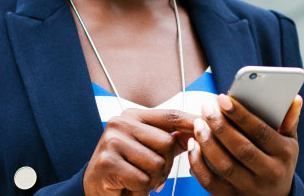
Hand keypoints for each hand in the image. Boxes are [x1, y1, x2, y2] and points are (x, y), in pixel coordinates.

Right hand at [82, 108, 196, 195]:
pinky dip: (139, 191)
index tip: (209, 123)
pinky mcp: (107, 162)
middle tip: (147, 174)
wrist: (93, 189)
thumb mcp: (148, 149)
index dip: (191, 122)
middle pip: (167, 143)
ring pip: (156, 164)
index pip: (170, 115)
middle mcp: (121, 123)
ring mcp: (112, 141)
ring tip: (135, 180)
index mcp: (133, 116)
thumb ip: (171, 140)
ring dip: (151, 181)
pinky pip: (142, 179)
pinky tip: (127, 188)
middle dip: (164, 166)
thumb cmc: (125, 169)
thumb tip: (199, 131)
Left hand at [188, 94, 301, 195]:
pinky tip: (194, 145)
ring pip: (224, 165)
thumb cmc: (280, 163)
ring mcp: (249, 187)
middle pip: (241, 148)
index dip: (240, 115)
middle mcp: (269, 173)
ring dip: (208, 142)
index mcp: (284, 154)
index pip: (261, 132)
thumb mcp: (290, 143)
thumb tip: (294, 98)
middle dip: (220, 126)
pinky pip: (209, 181)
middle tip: (207, 109)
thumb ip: (289, 120)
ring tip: (199, 124)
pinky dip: (198, 163)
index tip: (223, 99)